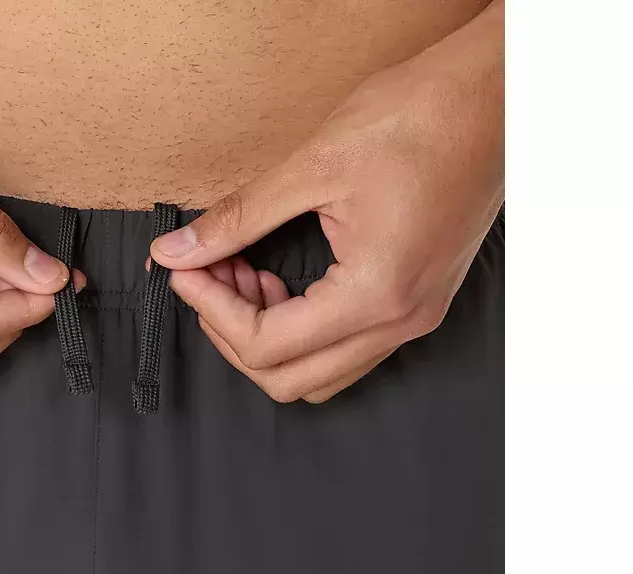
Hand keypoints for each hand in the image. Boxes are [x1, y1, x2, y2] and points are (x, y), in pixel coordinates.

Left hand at [150, 0, 503, 402]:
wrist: (493, 96)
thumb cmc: (422, 118)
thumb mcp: (312, 167)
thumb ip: (238, 220)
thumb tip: (179, 251)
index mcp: (376, 294)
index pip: (267, 345)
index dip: (210, 310)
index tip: (186, 268)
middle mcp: (399, 321)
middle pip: (288, 379)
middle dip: (231, 331)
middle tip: (208, 274)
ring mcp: (412, 317)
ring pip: (317, 373)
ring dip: (266, 335)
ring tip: (242, 273)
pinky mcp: (414, 301)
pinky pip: (345, 348)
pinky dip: (300, 328)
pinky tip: (279, 279)